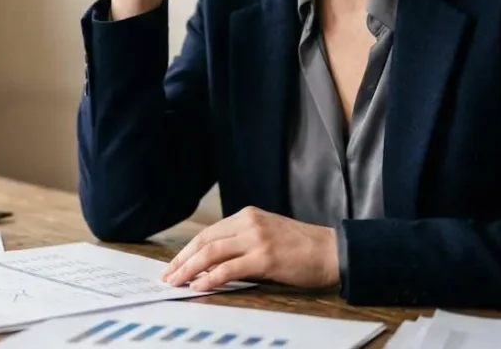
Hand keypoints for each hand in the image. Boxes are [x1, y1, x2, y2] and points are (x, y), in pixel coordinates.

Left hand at [160, 207, 339, 291]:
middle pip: (205, 241)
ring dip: (189, 269)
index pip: (208, 233)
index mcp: (247, 215)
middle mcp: (249, 223)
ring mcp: (256, 238)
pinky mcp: (265, 257)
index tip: (174, 263)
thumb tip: (213, 264)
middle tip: (168, 275)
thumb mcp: (267, 235)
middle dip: (182, 260)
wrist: (332, 251)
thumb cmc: (302, 248)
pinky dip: (211, 278)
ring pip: (212, 253)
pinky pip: (229, 268)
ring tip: (176, 282)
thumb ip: (241, 243)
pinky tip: (200, 286)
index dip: (188, 250)